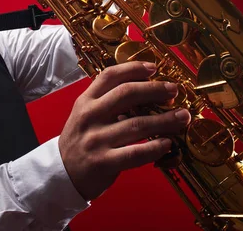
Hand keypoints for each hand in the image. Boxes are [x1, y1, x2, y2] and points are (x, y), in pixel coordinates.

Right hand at [58, 61, 190, 200]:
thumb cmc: (80, 141)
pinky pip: (135, 153)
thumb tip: (143, 89)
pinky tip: (167, 143)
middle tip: (173, 90)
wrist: (61, 173)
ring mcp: (97, 140)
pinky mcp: (104, 162)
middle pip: (127, 94)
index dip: (134, 68)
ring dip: (165, 120)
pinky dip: (154, 147)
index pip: (110, 76)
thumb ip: (106, 101)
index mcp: (85, 101)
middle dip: (155, 90)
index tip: (154, 68)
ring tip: (181, 117)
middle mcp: (90, 117)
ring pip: (137, 124)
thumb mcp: (85, 115)